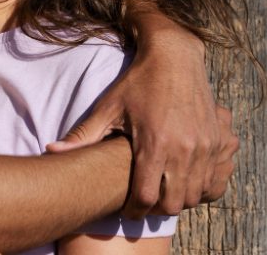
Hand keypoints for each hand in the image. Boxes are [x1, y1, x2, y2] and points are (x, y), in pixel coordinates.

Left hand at [47, 16, 236, 216]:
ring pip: (194, 196)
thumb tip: (51, 151)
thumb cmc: (137, 82)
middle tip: (145, 202)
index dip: (133, 210)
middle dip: (156, 209)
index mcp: (154, 143)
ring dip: (178, 200)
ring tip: (163, 191)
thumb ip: (82, 135)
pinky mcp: (216, 140)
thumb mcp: (108, 107)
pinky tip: (185, 181)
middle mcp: (183, 148)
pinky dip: (201, 189)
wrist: (175, 56)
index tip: (127, 210)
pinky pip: (214, 182)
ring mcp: (203, 146)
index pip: (145, 197)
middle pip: (172, 204)